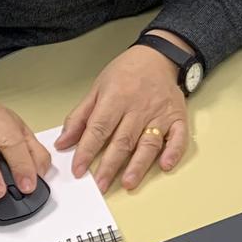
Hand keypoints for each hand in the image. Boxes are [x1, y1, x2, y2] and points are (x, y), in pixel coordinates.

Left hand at [57, 44, 190, 193]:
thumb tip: (63, 142)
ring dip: (138, 164)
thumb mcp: (97, 88)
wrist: (158, 57)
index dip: (87, 150)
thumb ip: (80, 116)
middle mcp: (138, 108)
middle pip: (122, 140)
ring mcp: (160, 114)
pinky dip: (173, 151)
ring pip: (148, 142)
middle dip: (110, 165)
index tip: (78, 169)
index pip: (99, 129)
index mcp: (116, 98)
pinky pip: (178, 137)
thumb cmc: (126, 72)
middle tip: (100, 184)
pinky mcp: (177, 117)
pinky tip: (165, 165)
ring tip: (128, 182)